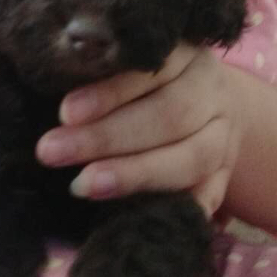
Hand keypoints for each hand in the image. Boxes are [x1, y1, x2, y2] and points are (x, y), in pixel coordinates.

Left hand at [35, 45, 244, 216]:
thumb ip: (99, 73)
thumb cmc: (145, 85)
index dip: (109, 93)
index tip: (65, 113)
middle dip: (107, 137)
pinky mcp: (224, 175)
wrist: (208, 106)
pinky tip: (139, 221)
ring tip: (81, 185)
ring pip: (191, 158)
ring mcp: (224, 137)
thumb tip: (58, 104)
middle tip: (52, 152)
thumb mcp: (128, 65)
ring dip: (133, 174)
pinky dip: (179, 208)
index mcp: (186, 55)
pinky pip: (209, 195)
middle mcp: (212, 93)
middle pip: (170, 115)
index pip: (152, 70)